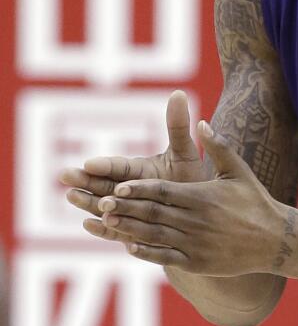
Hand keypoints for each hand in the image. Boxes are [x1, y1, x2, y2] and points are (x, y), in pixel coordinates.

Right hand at [61, 90, 206, 221]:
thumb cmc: (192, 179)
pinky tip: (89, 225)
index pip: (120, 167)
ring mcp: (127, 211)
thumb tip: (178, 93)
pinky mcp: (132, 232)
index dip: (106, 166)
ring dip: (87, 202)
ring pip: (104, 206)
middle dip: (85, 181)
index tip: (90, 162)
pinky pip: (115, 231)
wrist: (203, 212)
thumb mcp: (185, 153)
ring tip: (71, 197)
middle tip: (65, 175)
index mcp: (138, 170)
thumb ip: (178, 127)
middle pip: (103, 185)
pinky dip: (103, 228)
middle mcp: (128, 190)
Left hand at [77, 122, 291, 276]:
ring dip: (128, 228)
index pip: (163, 191)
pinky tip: (129, 245)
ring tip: (106, 221)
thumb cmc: (256, 202)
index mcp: (203, 196)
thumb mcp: (239, 171)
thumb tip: (202, 121)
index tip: (118, 185)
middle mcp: (197, 220)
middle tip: (100, 201)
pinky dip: (146, 251)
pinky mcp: (197, 261)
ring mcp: (196, 243)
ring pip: (154, 234)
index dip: (139, 188)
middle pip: (153, 212)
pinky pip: (165, 256)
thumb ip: (219, 146)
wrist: (275, 240)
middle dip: (126, 206)